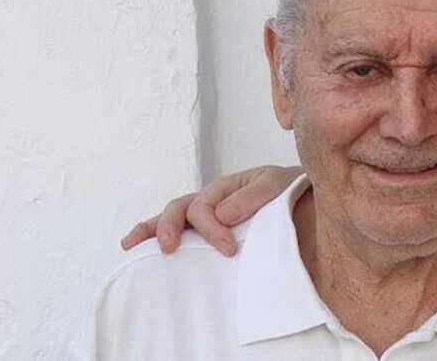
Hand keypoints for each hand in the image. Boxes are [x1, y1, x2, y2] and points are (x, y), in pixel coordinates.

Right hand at [119, 164, 302, 256]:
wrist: (305, 199)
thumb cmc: (290, 191)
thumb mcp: (277, 185)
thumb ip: (253, 196)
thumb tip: (221, 213)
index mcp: (226, 187)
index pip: (206, 206)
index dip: (212, 229)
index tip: (228, 250)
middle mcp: (210, 199)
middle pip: (180, 208)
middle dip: (170, 227)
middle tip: (170, 248)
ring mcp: (205, 214)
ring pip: (171, 217)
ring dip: (150, 229)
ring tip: (131, 245)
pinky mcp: (207, 232)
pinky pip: (178, 231)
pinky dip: (152, 235)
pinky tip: (134, 247)